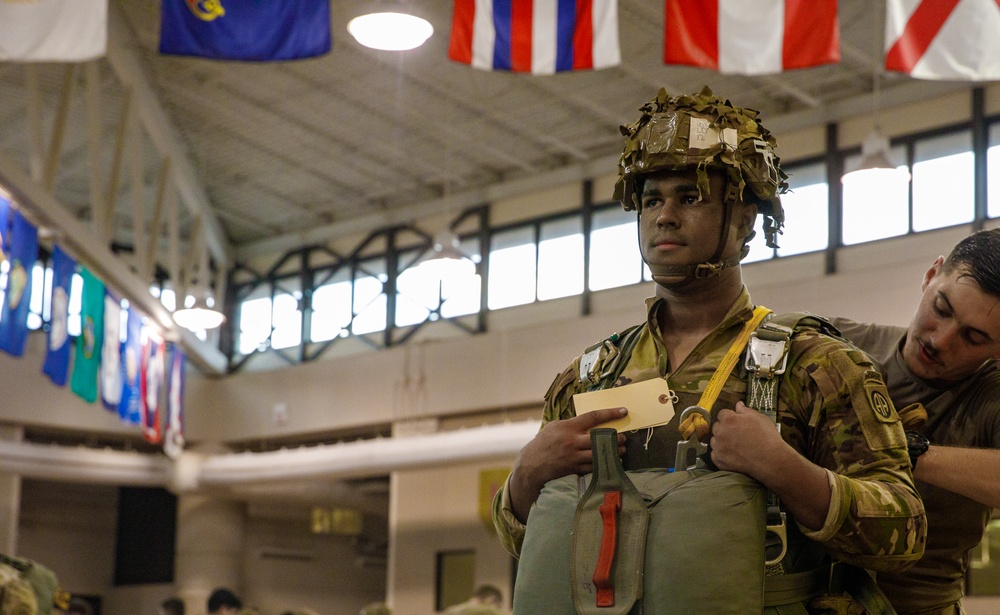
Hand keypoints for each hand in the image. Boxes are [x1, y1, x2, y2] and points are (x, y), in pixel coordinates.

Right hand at [509, 407, 626, 521]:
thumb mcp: (554, 427)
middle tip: (623, 438)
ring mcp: (574, 456)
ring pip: (600, 454)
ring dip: (614, 453)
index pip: (593, 417)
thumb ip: (571, 424)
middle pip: (601, 437)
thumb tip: (589, 421)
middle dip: (616, 438)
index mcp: (568, 427)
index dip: (610, 413)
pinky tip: (610, 462)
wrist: (531, 465)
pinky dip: (604, 464)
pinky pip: (594, 466)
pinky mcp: (574, 469)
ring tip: (621, 451)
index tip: (623, 411)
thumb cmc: (542, 443)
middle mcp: (572, 441)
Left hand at [709, 401, 786, 479]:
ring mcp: (718, 447)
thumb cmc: (767, 436)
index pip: (722, 413)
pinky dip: (721, 454)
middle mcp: (720, 432)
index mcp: (728, 419)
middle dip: (724, 428)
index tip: (737, 422)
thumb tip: (738, 404)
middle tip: (737, 434)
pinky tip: (731, 454)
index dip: (730, 417)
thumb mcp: (760, 418)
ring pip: (714, 440)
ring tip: (735, 445)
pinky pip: (715, 454)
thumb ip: (745, 410)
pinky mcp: (719, 461)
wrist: (771, 460)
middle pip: (717, 426)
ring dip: (721, 441)